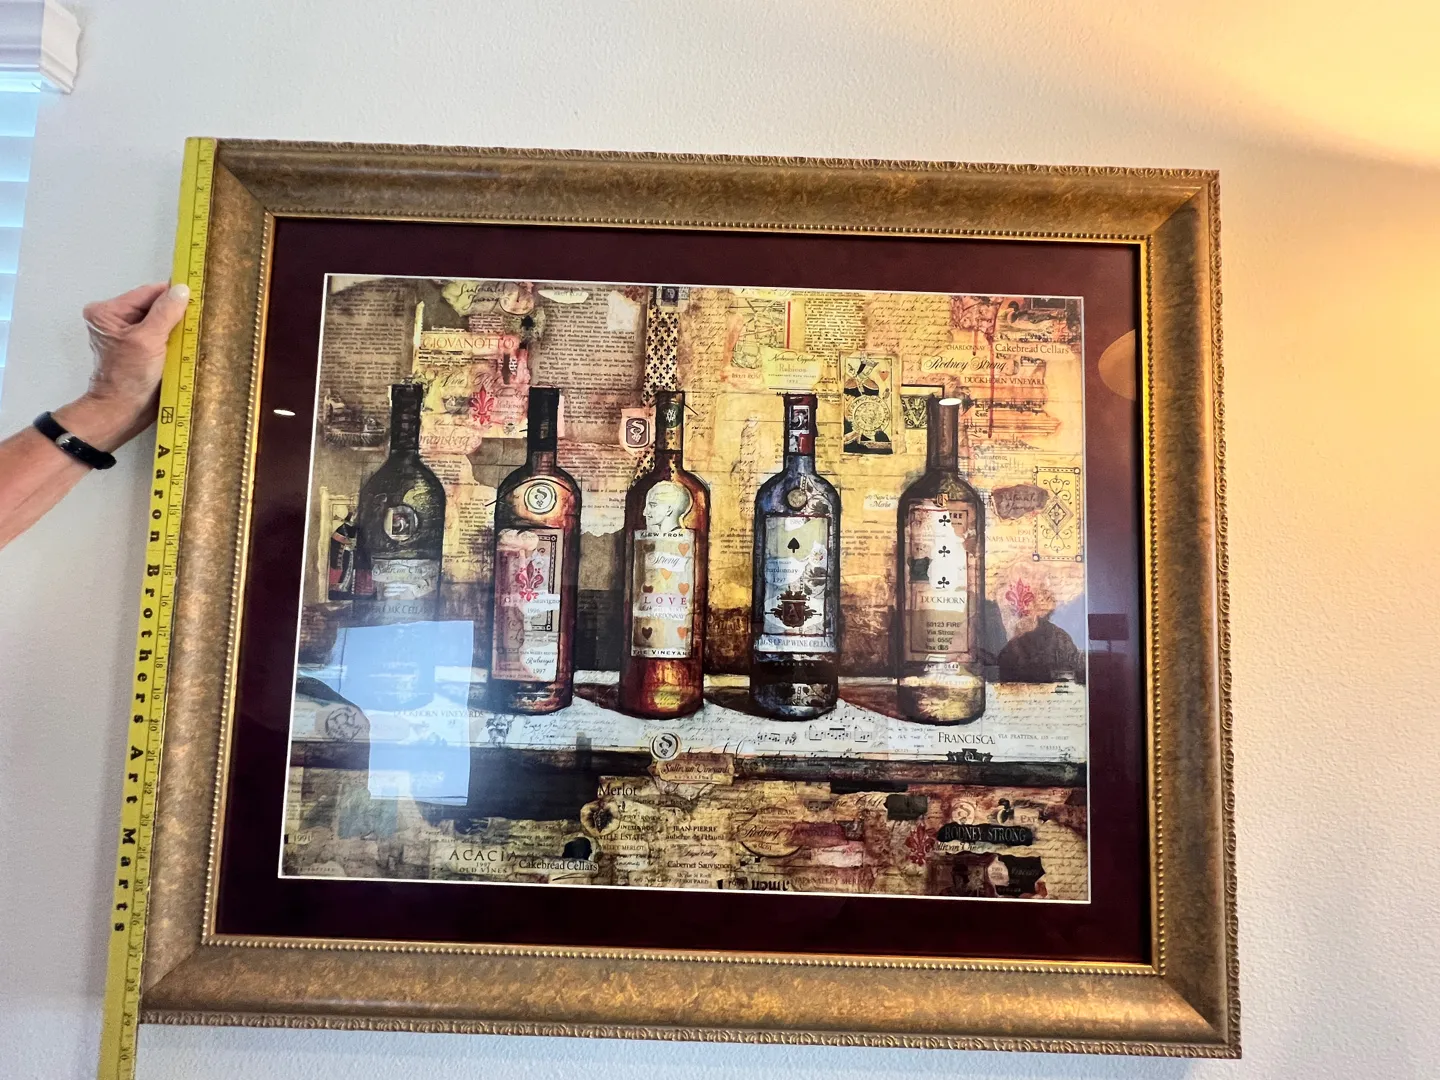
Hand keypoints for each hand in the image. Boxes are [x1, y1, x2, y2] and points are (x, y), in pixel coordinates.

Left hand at [56, 283, 189, 449]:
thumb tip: (182, 289)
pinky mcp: (139, 349)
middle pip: (154, 306)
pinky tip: (188, 345)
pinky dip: (175, 339)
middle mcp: (115, 319)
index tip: (199, 297)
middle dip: (176, 314)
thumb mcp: (148, 340)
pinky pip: (161, 336)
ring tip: (195, 334)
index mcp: (107, 311)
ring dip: (178, 328)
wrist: (123, 412)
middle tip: (199, 320)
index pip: (148, 293)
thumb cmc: (129, 378)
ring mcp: (127, 335)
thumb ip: (165, 313)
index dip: (173, 296)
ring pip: (160, 321)